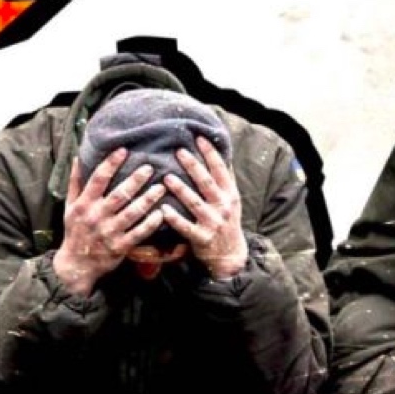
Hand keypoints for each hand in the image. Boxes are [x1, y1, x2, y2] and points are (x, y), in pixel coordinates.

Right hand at [52, 150, 168, 296]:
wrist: (77, 265)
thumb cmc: (74, 232)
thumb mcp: (70, 207)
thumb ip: (75, 183)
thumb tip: (78, 158)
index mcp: (84, 204)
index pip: (98, 179)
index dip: (111, 163)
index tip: (123, 150)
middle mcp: (97, 216)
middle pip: (119, 194)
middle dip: (136, 180)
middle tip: (150, 167)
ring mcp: (109, 232)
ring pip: (132, 213)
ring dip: (148, 199)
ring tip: (161, 187)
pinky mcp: (120, 246)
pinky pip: (139, 232)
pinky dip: (150, 223)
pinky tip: (161, 212)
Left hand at [161, 137, 247, 278]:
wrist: (231, 256)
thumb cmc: (227, 223)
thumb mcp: (231, 201)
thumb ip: (224, 181)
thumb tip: (219, 155)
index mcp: (230, 194)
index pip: (221, 170)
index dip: (211, 153)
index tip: (199, 137)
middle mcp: (223, 206)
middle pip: (207, 183)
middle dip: (193, 166)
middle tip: (179, 151)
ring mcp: (212, 223)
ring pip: (195, 203)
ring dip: (181, 190)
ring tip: (167, 178)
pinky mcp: (201, 238)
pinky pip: (186, 227)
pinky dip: (175, 219)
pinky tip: (163, 210)